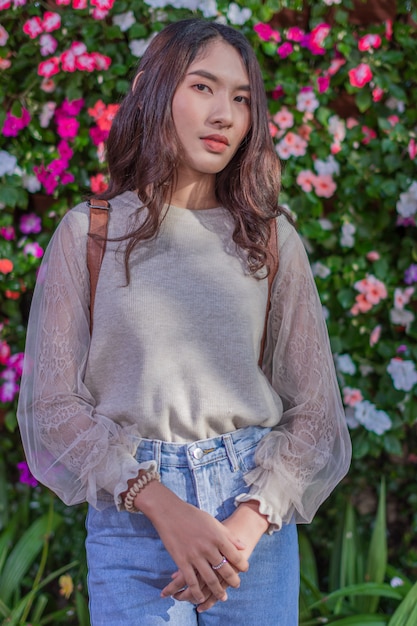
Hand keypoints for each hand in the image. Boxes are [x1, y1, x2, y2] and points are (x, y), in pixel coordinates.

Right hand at [135, 481, 248, 603]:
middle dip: (233, 580)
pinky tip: (201, 598)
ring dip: (218, 590)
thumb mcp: (213, 522)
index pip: (234, 555)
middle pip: (224, 569)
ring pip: (210, 579)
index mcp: (217, 536)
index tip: (245, 570)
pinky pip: (191, 581)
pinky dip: (197, 592)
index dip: (242, 564)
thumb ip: (228, 535)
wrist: (169, 513)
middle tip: (237, 585)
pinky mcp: (181, 561)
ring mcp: (194, 556)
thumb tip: (243, 546)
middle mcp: (208, 547)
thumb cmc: (193, 516)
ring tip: (223, 596)